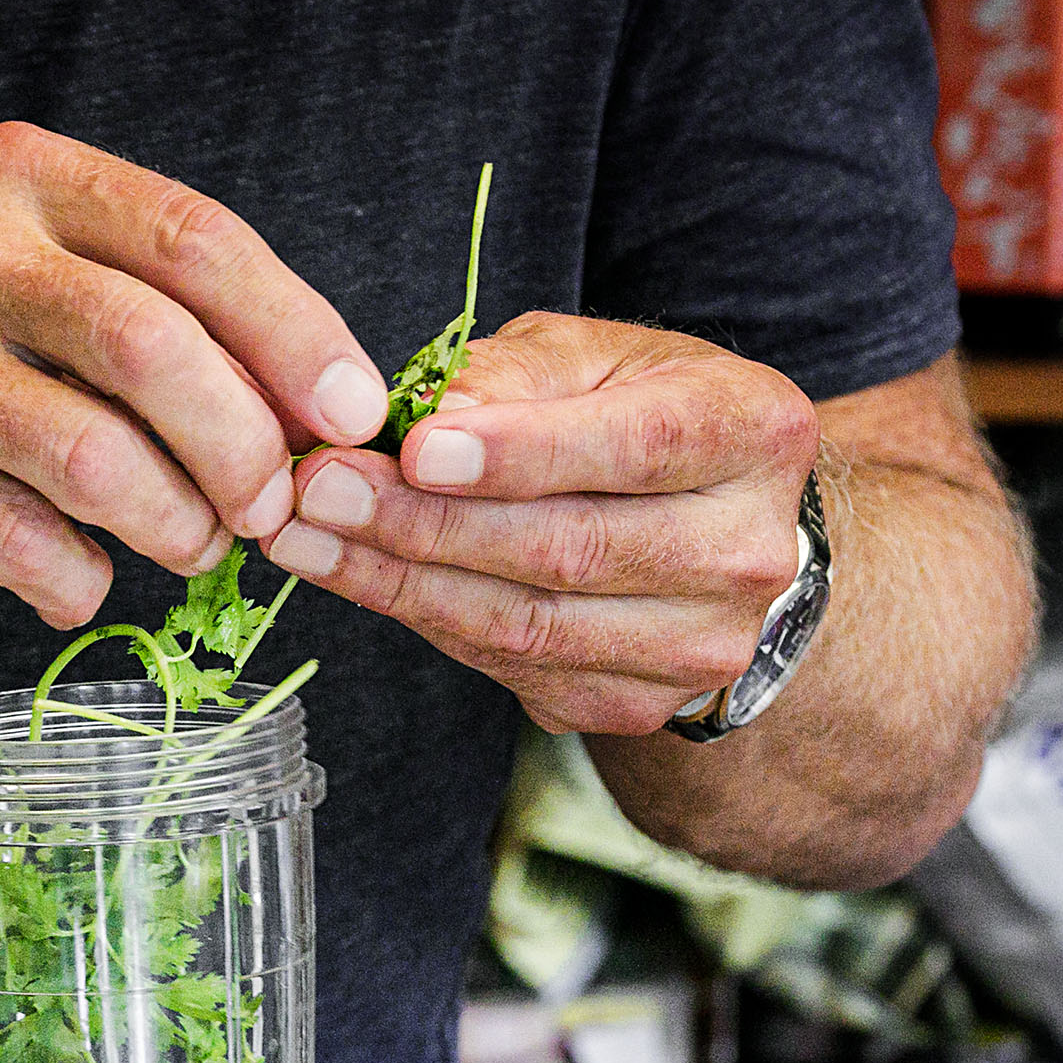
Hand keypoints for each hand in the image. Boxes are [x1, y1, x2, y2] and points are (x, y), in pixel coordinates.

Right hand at [0, 122, 392, 628]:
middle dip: (243, 449)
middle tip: (271, 507)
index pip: (196, 242)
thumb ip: (153, 306)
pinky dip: (77, 578)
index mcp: (22, 178)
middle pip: (153, 352)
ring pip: (92, 459)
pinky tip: (81, 577)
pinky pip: (19, 542)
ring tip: (191, 546)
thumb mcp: (29, 264)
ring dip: (174, 524)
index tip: (349, 413)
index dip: (295, 336)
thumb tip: (310, 409)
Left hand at [266, 314, 819, 734]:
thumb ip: (513, 375)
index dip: (519, 455)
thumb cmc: (638, 417)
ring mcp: (698, 646)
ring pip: (526, 625)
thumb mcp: (593, 358)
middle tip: (320, 491)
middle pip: (567, 550)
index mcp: (755, 434)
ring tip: (306, 538)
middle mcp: (747, 552)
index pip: (636, 448)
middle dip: (424, 523)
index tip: (415, 449)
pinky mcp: (634, 704)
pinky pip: (507, 668)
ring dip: (398, 583)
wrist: (706, 528)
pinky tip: (358, 577)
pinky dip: (421, 621)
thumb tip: (430, 419)